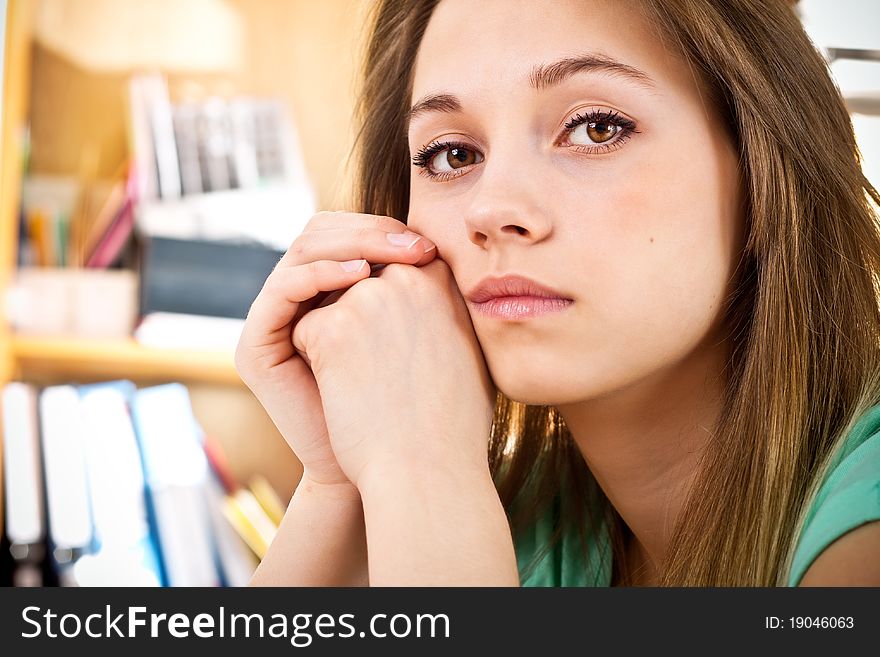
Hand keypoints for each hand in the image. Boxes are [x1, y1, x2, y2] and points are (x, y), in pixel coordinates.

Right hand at [234, 211, 436, 485]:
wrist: (389, 468)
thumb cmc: (415, 402)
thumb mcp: (420, 331)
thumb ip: (419, 286)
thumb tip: (446, 238)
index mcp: (330, 293)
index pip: (348, 235)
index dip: (385, 230)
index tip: (431, 244)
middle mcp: (298, 301)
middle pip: (322, 233)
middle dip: (371, 231)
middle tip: (416, 245)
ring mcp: (274, 322)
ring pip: (303, 250)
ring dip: (353, 245)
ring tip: (397, 256)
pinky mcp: (256, 346)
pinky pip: (284, 289)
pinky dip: (321, 274)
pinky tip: (361, 280)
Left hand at [291, 259, 496, 488]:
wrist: (428, 471)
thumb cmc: (453, 424)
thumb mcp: (471, 350)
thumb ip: (448, 310)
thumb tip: (439, 299)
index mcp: (441, 279)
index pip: (396, 270)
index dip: (391, 311)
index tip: (400, 351)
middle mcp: (406, 277)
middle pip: (359, 284)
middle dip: (361, 324)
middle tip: (385, 375)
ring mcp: (366, 299)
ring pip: (328, 306)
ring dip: (340, 343)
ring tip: (371, 387)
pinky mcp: (329, 327)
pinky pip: (304, 331)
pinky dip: (317, 365)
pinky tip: (346, 394)